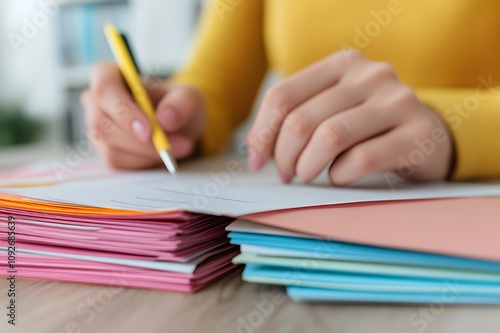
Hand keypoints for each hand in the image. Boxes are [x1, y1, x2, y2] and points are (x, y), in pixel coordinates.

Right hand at [81, 62, 204, 168]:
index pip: (104, 88)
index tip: (150, 131)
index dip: (123, 111)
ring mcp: (96, 128)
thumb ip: (181, 104)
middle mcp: (95, 101)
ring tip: (179, 148)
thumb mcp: (189, 98)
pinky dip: (144, 162)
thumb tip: (165, 119)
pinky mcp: (103, 150)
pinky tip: (162, 154)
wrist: (179, 127)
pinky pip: (117, 162)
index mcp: (108, 75)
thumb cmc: (177, 105)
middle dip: (141, 142)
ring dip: (148, 153)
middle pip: (103, 125)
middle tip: (176, 146)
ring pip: (111, 148)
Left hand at [247, 51, 453, 184]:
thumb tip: (256, 151)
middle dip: (283, 157)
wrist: (428, 135)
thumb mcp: (332, 109)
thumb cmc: (368, 127)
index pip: (282, 96)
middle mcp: (371, 75)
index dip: (262, 133)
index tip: (258, 160)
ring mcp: (397, 101)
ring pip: (329, 138)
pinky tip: (340, 177)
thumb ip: (296, 118)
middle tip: (286, 175)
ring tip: (308, 176)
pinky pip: (361, 159)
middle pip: (301, 120)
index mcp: (343, 63)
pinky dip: (340, 176)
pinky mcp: (417, 133)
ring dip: (308, 167)